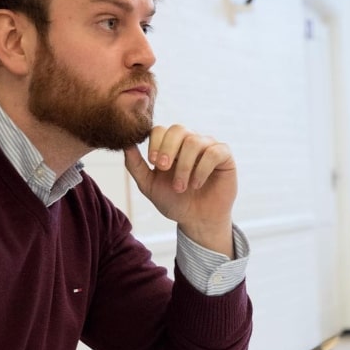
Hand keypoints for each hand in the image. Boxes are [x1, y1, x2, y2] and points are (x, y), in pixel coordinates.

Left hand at [124, 125, 236, 254]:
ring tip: (181, 187)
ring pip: (194, 141)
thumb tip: (125, 144)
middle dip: (168, 149)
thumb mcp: (149, 185)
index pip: (161, 130)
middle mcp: (190, 141)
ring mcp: (208, 147)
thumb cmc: (174, 202)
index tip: (153, 163)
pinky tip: (197, 184)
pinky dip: (203, 169)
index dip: (155, 143)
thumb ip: (135, 165)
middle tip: (163, 168)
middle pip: (178, 129)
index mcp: (171, 145)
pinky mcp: (224, 156)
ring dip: (184, 166)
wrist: (197, 220)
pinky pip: (214, 152)